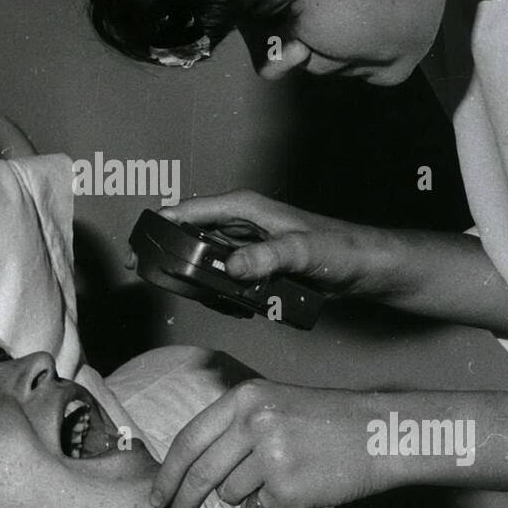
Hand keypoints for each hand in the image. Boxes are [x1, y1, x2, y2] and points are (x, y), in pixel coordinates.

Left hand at [150, 379, 388, 507]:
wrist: (378, 433)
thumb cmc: (326, 421)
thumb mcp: (274, 404)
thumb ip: (234, 428)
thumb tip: (191, 467)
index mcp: (244, 398)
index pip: (188, 440)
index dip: (167, 473)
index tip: (156, 497)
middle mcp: (252, 422)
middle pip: (199, 474)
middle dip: (180, 504)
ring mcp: (269, 456)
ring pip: (231, 494)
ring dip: (245, 496)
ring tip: (280, 475)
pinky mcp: (287, 487)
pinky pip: (260, 507)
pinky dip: (271, 504)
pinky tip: (298, 485)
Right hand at [161, 191, 398, 299]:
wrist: (369, 268)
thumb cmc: (343, 249)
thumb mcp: (304, 251)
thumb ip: (269, 257)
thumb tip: (234, 266)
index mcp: (247, 208)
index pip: (191, 211)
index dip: (161, 225)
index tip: (139, 244)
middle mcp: (244, 222)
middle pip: (191, 231)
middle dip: (167, 249)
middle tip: (144, 270)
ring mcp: (250, 243)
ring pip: (205, 254)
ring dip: (190, 271)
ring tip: (178, 287)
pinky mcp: (258, 263)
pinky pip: (224, 273)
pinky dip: (215, 286)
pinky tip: (218, 300)